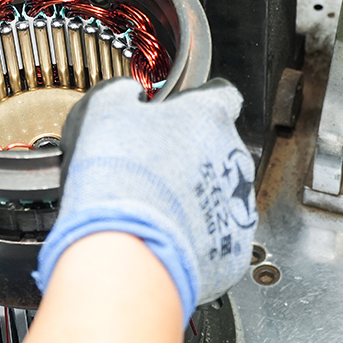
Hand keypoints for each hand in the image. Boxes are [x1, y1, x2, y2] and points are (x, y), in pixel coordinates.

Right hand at [34, 78, 256, 319]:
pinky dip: (193, 235)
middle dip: (189, 155)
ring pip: (218, 193)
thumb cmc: (118, 177)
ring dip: (192, 195)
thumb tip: (127, 94)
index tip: (181, 110)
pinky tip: (162, 235)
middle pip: (217, 148)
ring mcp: (238, 207)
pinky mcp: (232, 250)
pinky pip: (214, 236)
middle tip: (150, 166)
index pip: (221, 95)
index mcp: (208, 117)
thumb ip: (123, 93)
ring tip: (152, 206)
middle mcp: (233, 158)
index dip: (198, 101)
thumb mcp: (104, 109)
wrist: (127, 248)